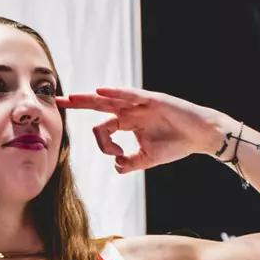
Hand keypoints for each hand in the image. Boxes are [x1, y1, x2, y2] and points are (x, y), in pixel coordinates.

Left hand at [56, 86, 221, 172]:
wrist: (201, 136)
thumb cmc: (176, 145)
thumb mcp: (149, 158)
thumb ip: (132, 162)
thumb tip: (116, 168)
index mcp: (128, 122)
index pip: (103, 127)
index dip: (103, 143)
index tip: (116, 155)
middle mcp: (131, 110)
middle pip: (99, 105)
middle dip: (78, 104)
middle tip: (58, 101)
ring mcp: (141, 104)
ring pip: (110, 98)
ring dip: (90, 97)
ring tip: (72, 96)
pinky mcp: (153, 99)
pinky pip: (131, 95)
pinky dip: (116, 93)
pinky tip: (101, 91)